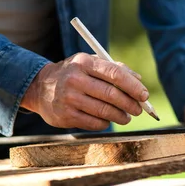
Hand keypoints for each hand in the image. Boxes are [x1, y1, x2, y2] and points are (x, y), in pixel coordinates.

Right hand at [21, 53, 147, 130]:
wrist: (40, 87)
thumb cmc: (74, 73)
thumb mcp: (90, 62)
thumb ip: (115, 68)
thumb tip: (139, 80)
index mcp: (84, 62)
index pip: (115, 74)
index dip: (133, 86)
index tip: (144, 95)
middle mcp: (75, 79)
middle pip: (111, 94)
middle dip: (130, 104)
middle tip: (138, 109)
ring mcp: (69, 99)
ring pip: (104, 111)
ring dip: (121, 116)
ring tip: (127, 116)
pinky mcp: (65, 116)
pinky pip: (94, 123)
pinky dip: (106, 123)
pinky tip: (108, 120)